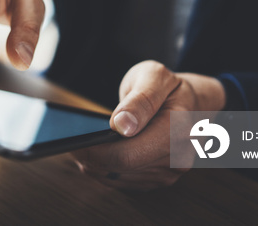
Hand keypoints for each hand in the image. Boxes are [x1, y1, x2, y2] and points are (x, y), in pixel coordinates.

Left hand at [72, 60, 225, 190]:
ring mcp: (169, 172)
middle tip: (68, 141)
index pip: (128, 155)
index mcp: (177, 130)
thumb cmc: (168, 86)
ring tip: (78, 145)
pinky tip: (94, 154)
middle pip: (120, 169)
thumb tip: (121, 125)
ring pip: (118, 178)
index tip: (73, 140)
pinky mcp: (158, 179)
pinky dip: (104, 169)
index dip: (96, 151)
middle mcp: (177, 158)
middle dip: (91, 157)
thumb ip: (140, 100)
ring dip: (95, 165)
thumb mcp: (154, 76)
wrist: (190, 102)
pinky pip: (123, 181)